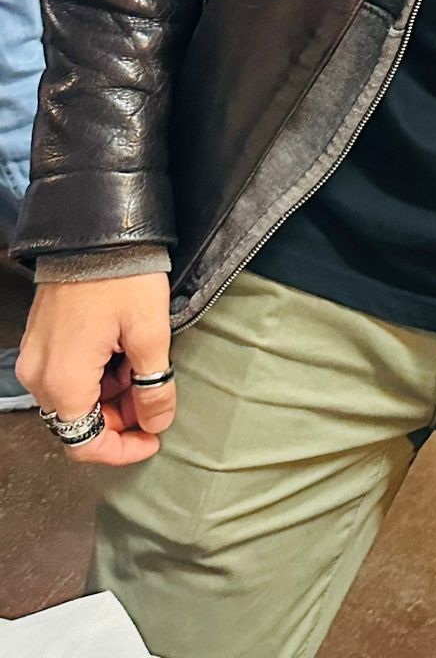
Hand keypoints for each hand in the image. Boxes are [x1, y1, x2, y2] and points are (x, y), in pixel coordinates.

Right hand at [17, 275, 176, 465]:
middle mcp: (40, 375)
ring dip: (110, 395)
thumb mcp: (150, 331)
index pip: (85, 443)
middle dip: (120, 418)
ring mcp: (36, 356)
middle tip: (156, 397)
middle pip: (79, 422)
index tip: (153, 439)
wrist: (96, 228)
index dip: (122, 449)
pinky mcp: (41, 339)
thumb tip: (157, 422)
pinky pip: (66, 374)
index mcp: (65, 380)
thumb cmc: (123, 276)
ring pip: (73, 399)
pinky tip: (123, 351)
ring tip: (143, 365)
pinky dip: (96, 375)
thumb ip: (153, 385)